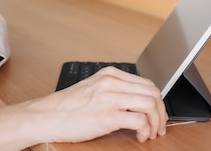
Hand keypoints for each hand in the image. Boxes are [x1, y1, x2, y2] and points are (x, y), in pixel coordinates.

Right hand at [0, 66, 166, 150]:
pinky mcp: (107, 116)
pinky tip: (139, 136)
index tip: (158, 114)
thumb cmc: (68, 106)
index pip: (147, 83)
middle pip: (153, 93)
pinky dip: (145, 131)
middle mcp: (111, 82)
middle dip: (161, 113)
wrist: (48, 116)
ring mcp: (109, 98)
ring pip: (150, 104)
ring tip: (150, 133)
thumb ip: (114, 89)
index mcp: (110, 74)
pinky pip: (140, 121)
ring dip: (156, 122)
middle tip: (159, 127)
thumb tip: (139, 101)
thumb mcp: (93, 88)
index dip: (158, 101)